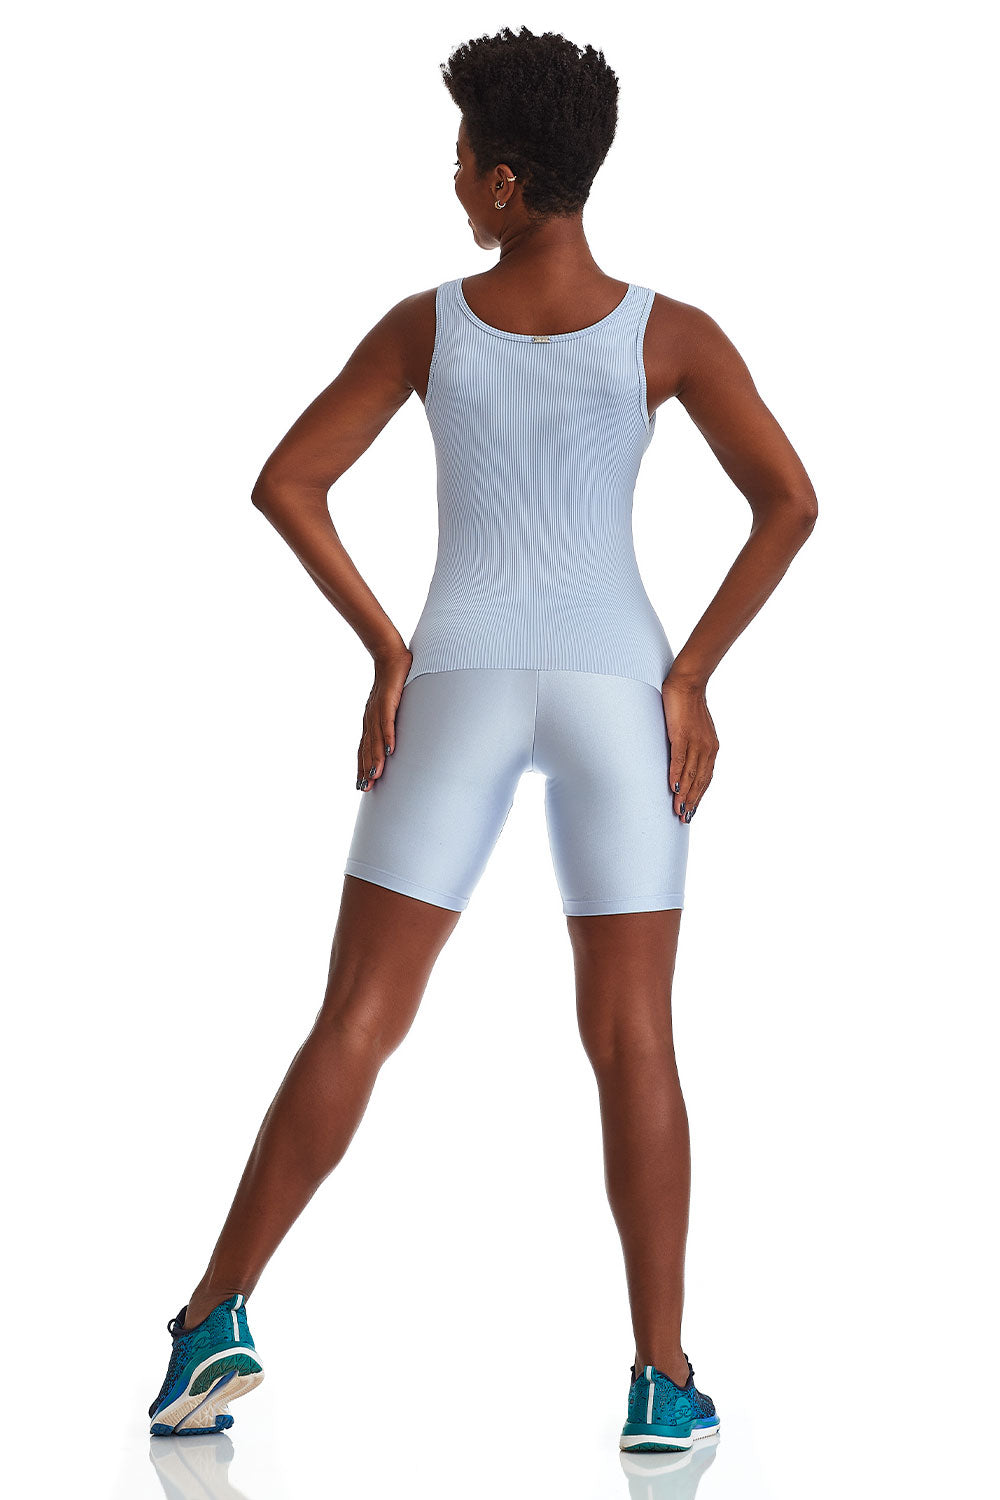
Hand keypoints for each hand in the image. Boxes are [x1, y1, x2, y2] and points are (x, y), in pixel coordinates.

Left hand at [357, 647, 412, 790]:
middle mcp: (370, 717)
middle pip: (366, 747)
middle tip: (364, 788)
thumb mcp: (392, 704)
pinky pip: (386, 721)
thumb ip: (392, 720)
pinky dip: (387, 736)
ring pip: (374, 738)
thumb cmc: (394, 680)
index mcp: (370, 720)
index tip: (362, 784)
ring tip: (375, 775)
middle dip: (365, 768)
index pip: (364, 747)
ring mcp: (377, 708)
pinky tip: (389, 750)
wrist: (391, 655)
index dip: (362, 766)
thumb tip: (398, 737)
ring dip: (374, 758)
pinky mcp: (387, 699)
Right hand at [661, 673, 718, 821]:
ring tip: (678, 809)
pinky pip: (680, 759)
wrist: (687, 683)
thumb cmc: (688, 705)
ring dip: (684, 794)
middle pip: (699, 781)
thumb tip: (683, 759)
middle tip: (684, 818)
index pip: (705, 778)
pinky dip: (676, 775)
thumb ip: (692, 745)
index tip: (692, 810)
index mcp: (710, 748)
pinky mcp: (682, 735)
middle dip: (692, 801)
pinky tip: (672, 787)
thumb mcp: (693, 729)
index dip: (698, 796)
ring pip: (690, 774)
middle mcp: (706, 748)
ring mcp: (695, 742)